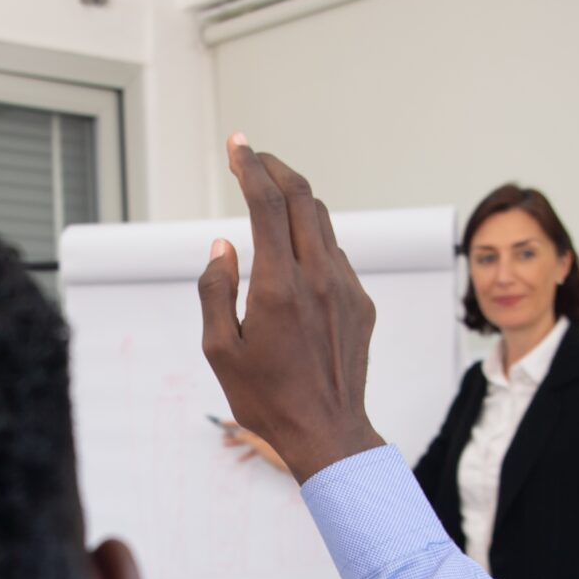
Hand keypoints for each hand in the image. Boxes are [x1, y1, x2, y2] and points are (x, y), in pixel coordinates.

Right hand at [197, 136, 383, 482]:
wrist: (328, 433)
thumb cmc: (266, 399)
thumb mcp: (220, 350)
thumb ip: (216, 290)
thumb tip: (223, 245)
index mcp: (279, 286)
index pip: (267, 204)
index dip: (250, 166)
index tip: (237, 144)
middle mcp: (318, 278)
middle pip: (303, 197)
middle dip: (276, 168)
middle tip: (254, 157)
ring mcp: (346, 288)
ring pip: (322, 223)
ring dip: (296, 200)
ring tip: (271, 196)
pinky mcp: (362, 303)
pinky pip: (335, 255)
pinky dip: (312, 239)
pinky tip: (295, 254)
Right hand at [218, 420, 287, 472]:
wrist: (304, 465)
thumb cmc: (283, 454)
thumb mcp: (260, 446)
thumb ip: (247, 438)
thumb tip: (235, 433)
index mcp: (264, 425)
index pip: (244, 421)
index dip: (231, 423)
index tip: (220, 423)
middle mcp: (268, 429)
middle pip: (246, 428)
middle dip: (233, 433)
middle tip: (222, 436)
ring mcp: (272, 438)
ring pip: (251, 438)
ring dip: (238, 442)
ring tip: (225, 445)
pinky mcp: (275, 447)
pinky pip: (259, 447)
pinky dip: (249, 452)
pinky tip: (240, 459)